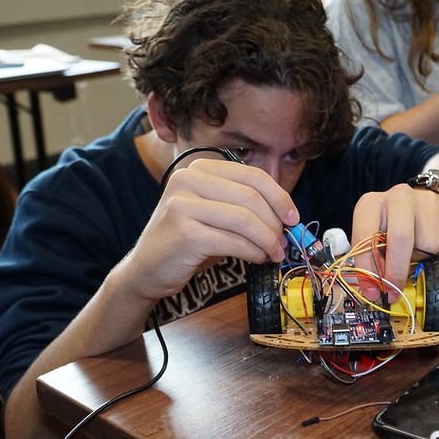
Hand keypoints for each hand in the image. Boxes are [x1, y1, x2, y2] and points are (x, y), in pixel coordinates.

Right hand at [118, 158, 298, 301]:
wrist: (146, 270)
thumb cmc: (187, 241)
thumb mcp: (214, 212)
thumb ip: (243, 204)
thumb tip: (287, 214)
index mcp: (198, 168)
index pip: (252, 176)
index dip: (279, 197)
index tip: (293, 218)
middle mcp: (187, 180)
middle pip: (251, 197)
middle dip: (275, 223)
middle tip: (284, 242)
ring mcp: (183, 204)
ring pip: (246, 220)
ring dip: (267, 241)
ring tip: (273, 253)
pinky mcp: (185, 232)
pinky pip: (234, 242)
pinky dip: (253, 252)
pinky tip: (256, 259)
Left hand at [350, 184, 438, 302]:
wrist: (424, 207)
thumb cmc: (394, 228)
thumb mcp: (376, 241)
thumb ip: (372, 261)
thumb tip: (374, 291)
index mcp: (371, 203)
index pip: (365, 237)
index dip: (368, 269)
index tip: (373, 292)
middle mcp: (399, 196)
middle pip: (401, 238)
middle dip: (397, 271)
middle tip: (396, 291)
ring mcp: (427, 200)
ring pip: (428, 244)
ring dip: (422, 258)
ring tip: (416, 251)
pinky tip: (433, 245)